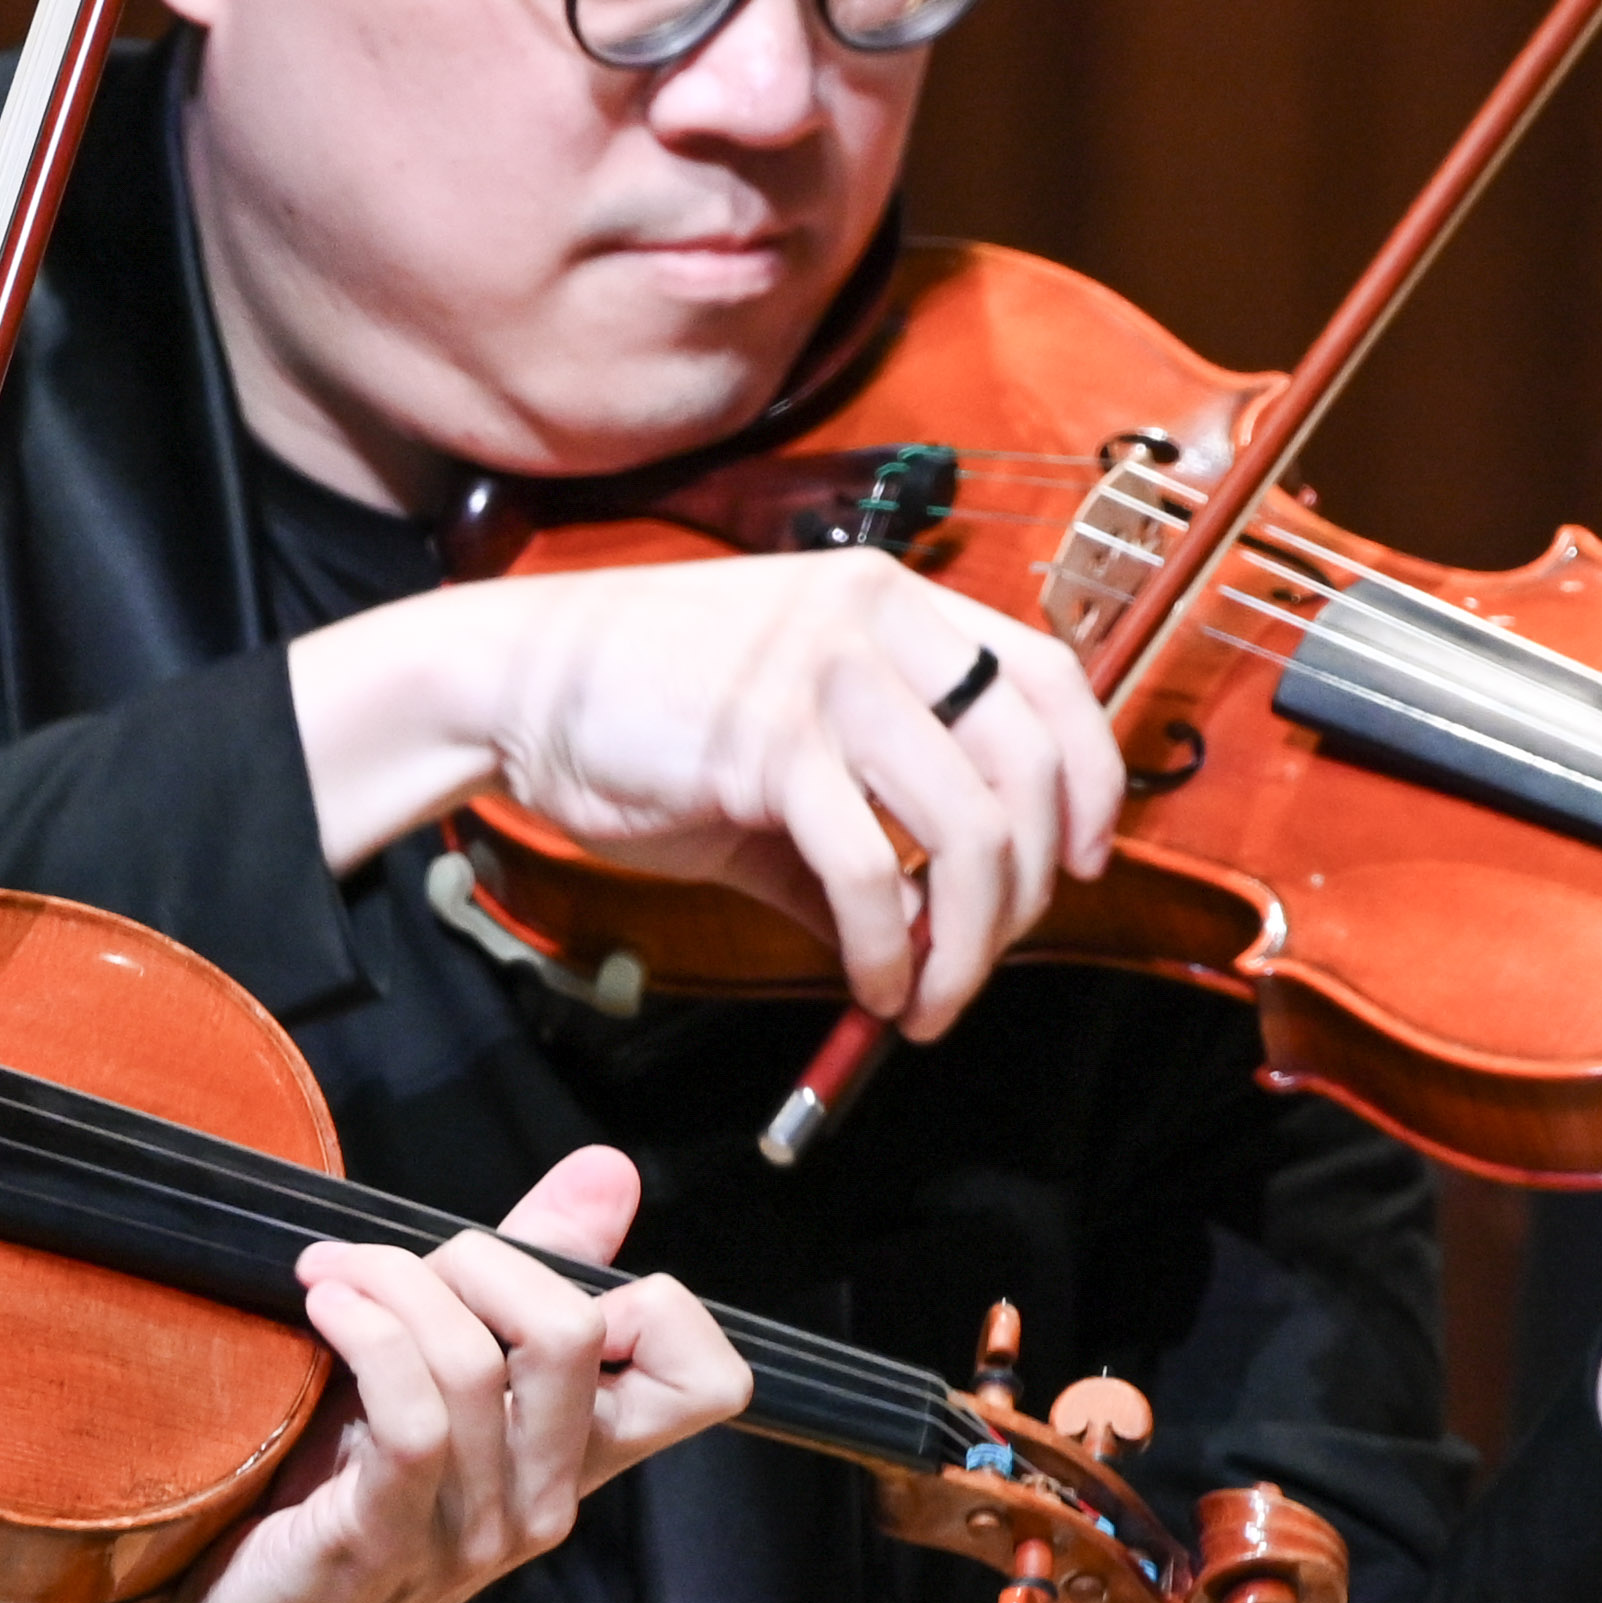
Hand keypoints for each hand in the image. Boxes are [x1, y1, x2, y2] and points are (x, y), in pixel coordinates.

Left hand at [54, 1146, 746, 1602]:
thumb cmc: (333, 1499)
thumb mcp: (442, 1377)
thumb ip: (529, 1278)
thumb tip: (610, 1173)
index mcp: (575, 1457)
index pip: (709, 1380)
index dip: (651, 1295)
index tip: (536, 1270)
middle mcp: (547, 1498)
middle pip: (578, 1329)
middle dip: (478, 1255)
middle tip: (395, 1267)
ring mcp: (475, 1529)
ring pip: (480, 1360)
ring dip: (392, 1283)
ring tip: (330, 1277)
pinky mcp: (389, 1540)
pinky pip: (414, 1416)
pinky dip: (366, 1332)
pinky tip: (322, 1307)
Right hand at [292, 550, 1122, 1034]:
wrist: (511, 684)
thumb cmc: (639, 712)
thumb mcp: (777, 748)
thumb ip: (864, 823)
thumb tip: (925, 937)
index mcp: (892, 601)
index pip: (1049, 677)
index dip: (1090, 777)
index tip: (1082, 860)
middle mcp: (875, 623)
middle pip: (1027, 768)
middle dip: (1024, 895)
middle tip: (979, 965)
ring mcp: (824, 678)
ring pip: (967, 829)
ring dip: (965, 944)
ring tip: (926, 1001)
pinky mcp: (767, 747)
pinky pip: (870, 871)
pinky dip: (887, 950)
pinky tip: (869, 983)